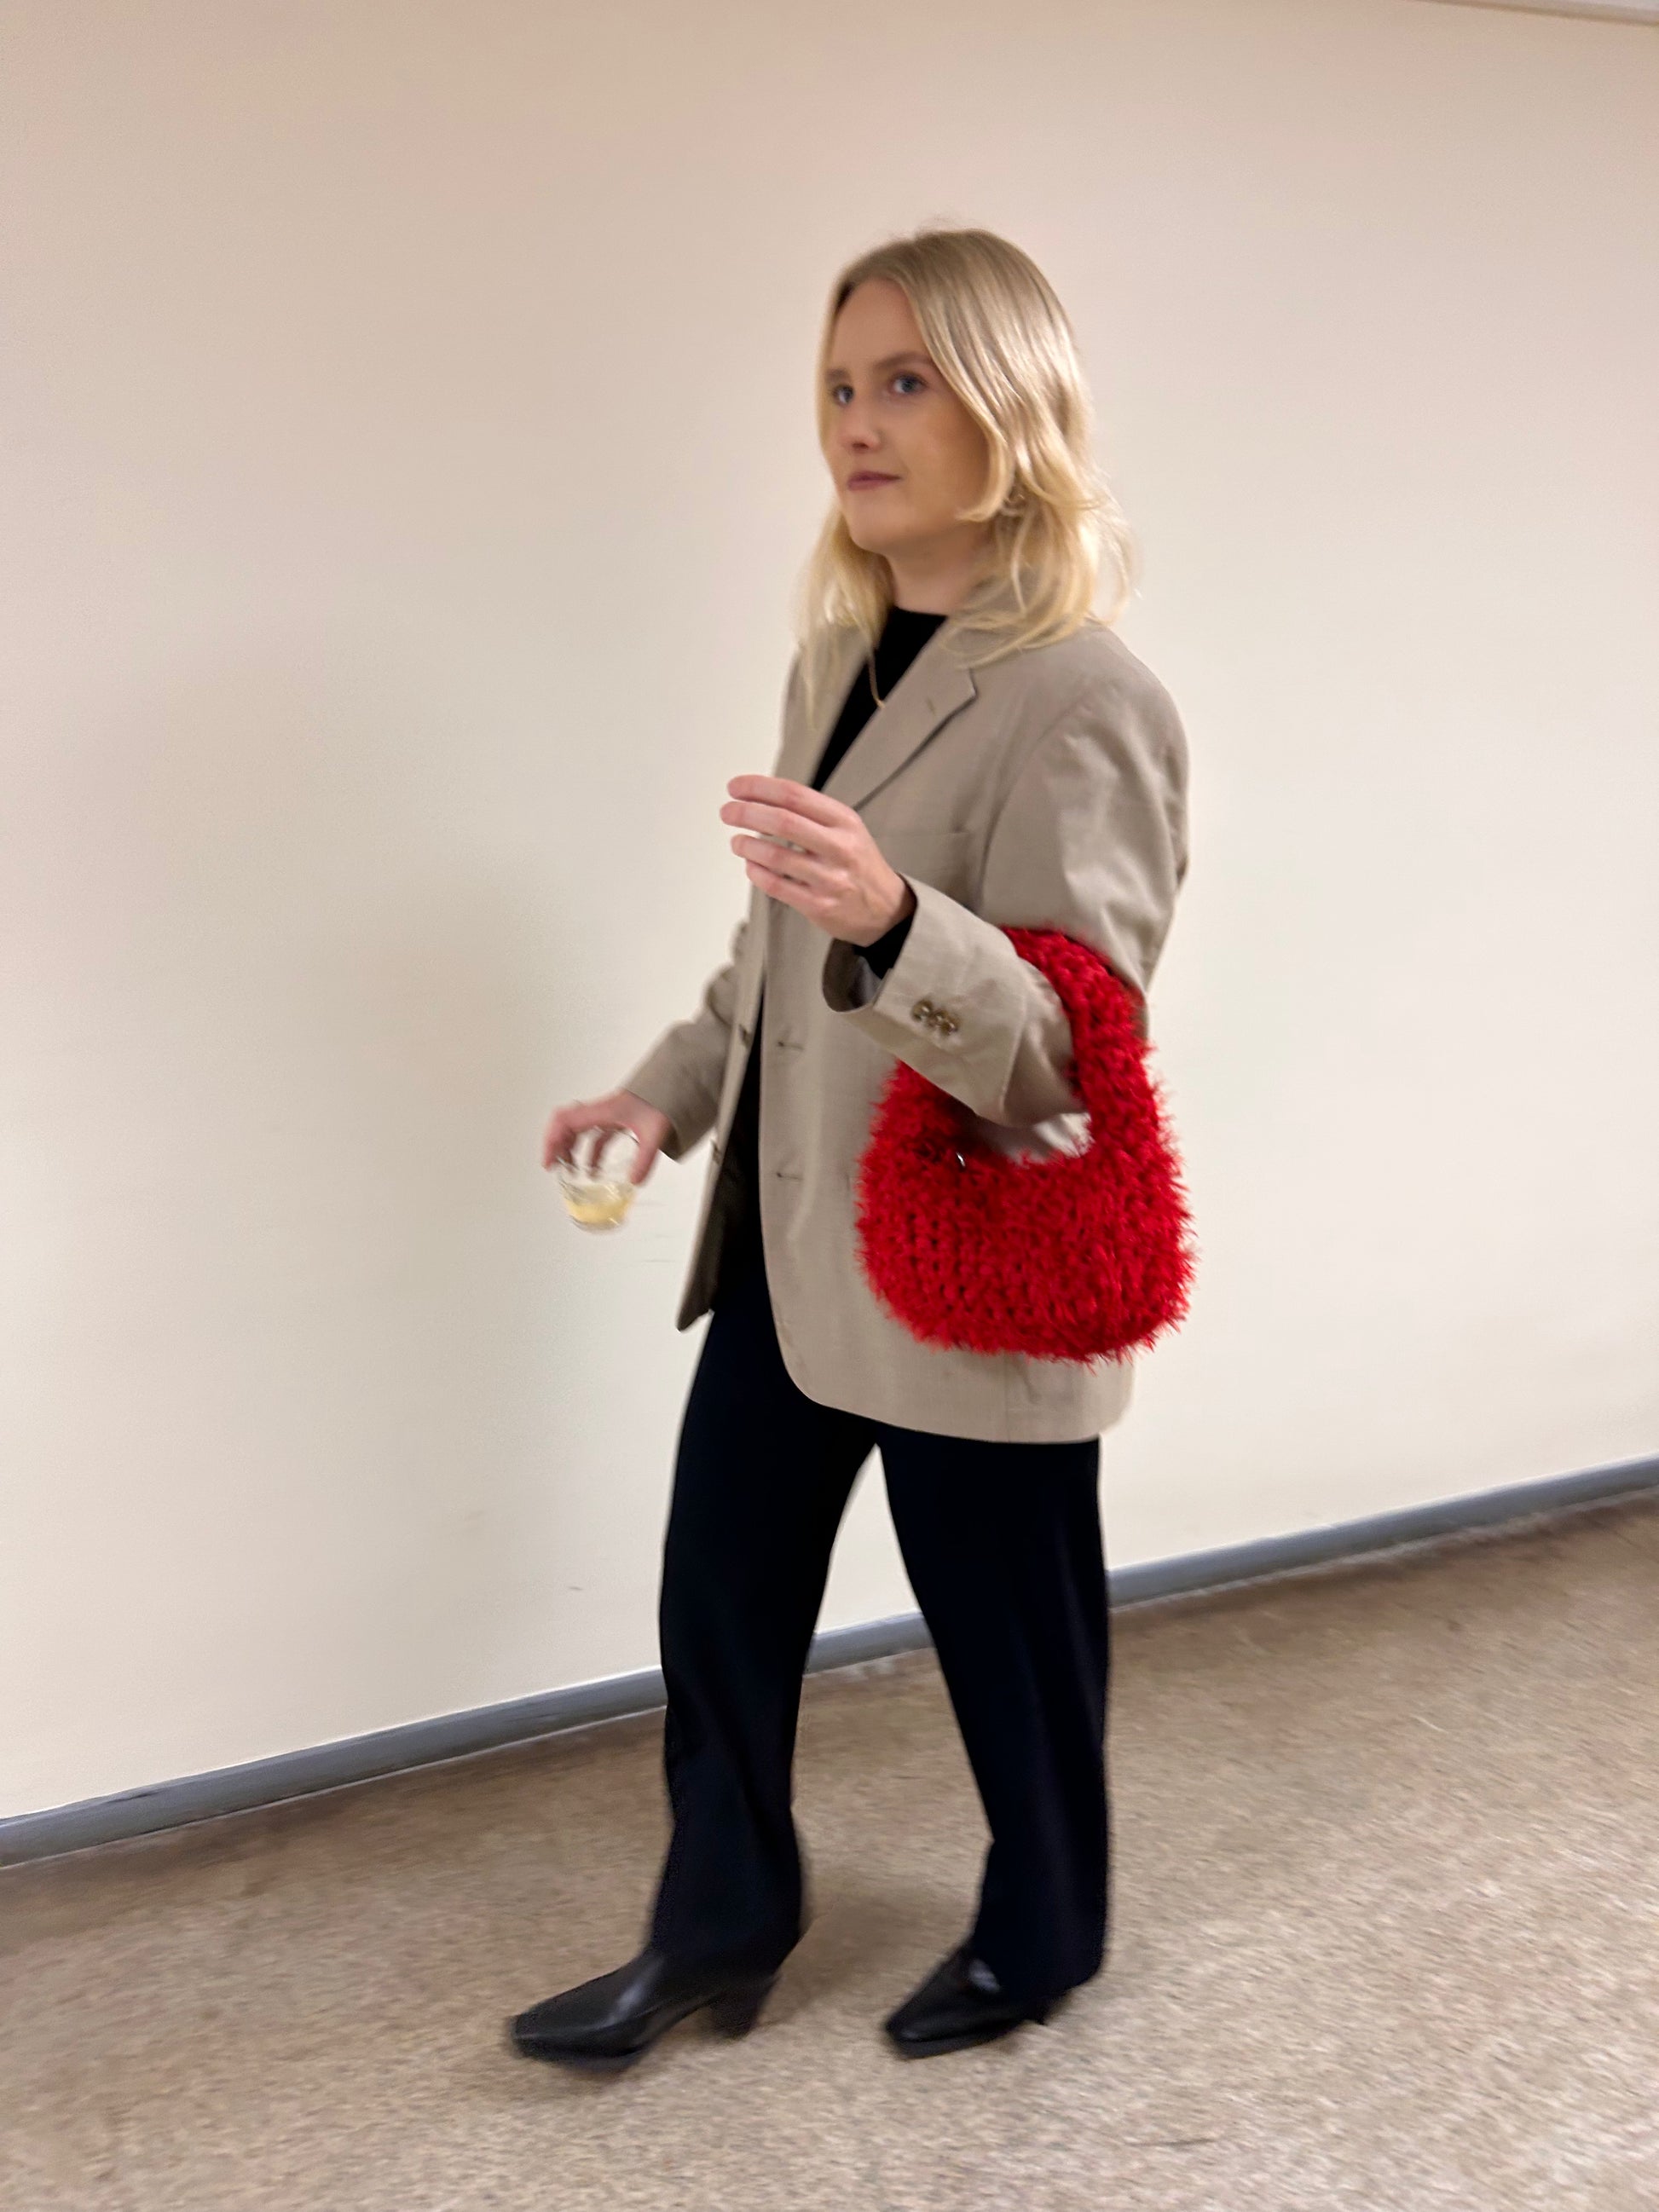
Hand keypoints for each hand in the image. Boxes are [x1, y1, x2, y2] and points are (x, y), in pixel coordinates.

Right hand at [541, 1088, 673, 1180]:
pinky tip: (594, 1168)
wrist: (676, 1083)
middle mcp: (601, 1111)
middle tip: (555, 1168)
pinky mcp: (617, 1119)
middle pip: (566, 1125)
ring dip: (572, 1149)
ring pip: (579, 1129)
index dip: (552, 1140)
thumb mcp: (655, 1133)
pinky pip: (596, 1135)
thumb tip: (634, 1182)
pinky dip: (591, 1151)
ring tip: (572, 1171)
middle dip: (556, 1146)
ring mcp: (608, 1114)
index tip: (549, 1161)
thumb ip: (645, 1159)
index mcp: (603, 1111)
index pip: (565, 1121)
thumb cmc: (663, 1100)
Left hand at [720, 776, 915, 945]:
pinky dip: (755, 872)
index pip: (794, 795)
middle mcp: (839, 847)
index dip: (759, 788)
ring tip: (737, 842)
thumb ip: (809, 813)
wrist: (887, 908)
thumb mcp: (846, 828)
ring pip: (774, 856)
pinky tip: (750, 865)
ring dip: (746, 846)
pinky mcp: (819, 905)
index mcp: (844, 821)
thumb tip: (759, 799)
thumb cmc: (857, 862)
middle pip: (782, 822)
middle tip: (727, 812)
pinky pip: (776, 886)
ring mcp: (829, 878)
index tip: (736, 787)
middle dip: (746, 813)